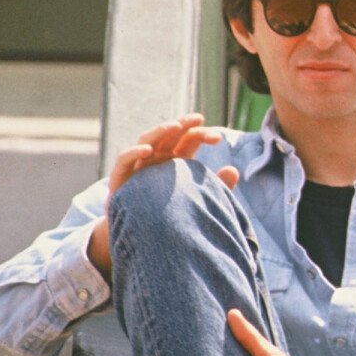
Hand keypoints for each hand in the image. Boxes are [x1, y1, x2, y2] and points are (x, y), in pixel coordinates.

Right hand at [87, 113, 238, 277]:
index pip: (188, 140)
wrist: (143, 237)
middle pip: (168, 135)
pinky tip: (148, 150)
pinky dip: (134, 152)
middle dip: (183, 124)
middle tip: (198, 118)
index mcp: (175, 161)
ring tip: (175, 127)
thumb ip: (217, 187)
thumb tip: (234, 170)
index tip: (218, 137)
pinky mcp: (121, 177)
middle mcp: (156, 159)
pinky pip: (124, 160)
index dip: (201, 134)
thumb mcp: (199, 199)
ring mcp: (138, 166)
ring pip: (147, 140)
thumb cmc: (174, 215)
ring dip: (160, 132)